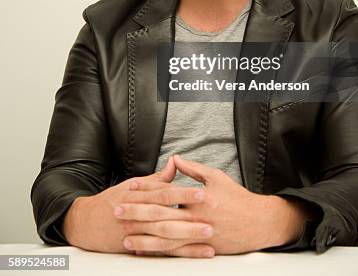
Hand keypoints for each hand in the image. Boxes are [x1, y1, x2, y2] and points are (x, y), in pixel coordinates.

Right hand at [62, 156, 213, 256]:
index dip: (184, 193)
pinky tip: (196, 254)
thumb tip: (175, 163)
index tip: (204, 193)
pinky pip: (162, 252)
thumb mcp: (132, 185)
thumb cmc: (113, 201)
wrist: (86, 223)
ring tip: (209, 239)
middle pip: (167, 217)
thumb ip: (157, 178)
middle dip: (190, 219)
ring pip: (166, 237)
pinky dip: (179, 254)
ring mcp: (137, 234)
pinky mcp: (138, 248)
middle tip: (211, 220)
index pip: (165, 193)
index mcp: (139, 196)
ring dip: (188, 240)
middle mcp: (138, 215)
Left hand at [119, 155, 310, 254]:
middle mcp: (197, 216)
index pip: (167, 192)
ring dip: (144, 239)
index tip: (129, 188)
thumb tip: (175, 159)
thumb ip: (193, 169)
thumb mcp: (216, 177)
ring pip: (166, 239)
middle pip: (161, 216)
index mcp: (199, 196)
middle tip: (117, 211)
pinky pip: (178, 252)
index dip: (147, 190)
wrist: (258, 222)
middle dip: (137, 214)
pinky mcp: (202, 248)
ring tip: (126, 238)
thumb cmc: (237, 198)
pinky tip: (148, 253)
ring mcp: (199, 235)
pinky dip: (161, 253)